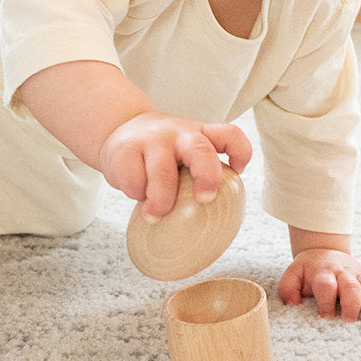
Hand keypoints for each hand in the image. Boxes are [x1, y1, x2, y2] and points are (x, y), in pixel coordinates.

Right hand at [98, 113, 251, 223]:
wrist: (119, 132)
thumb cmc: (162, 153)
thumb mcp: (184, 155)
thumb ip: (197, 178)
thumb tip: (213, 228)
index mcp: (200, 134)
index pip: (229, 134)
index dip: (241, 152)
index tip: (238, 170)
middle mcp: (179, 133)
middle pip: (200, 150)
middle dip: (207, 177)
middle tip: (204, 199)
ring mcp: (152, 141)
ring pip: (162, 172)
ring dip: (161, 201)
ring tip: (154, 216)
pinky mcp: (125, 151)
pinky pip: (134, 181)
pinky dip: (136, 195)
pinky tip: (136, 193)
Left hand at [278, 247, 360, 322]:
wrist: (323, 251)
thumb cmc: (308, 271)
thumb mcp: (293, 275)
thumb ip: (288, 288)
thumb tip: (293, 303)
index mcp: (323, 273)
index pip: (326, 286)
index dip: (326, 301)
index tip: (325, 316)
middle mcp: (342, 273)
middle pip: (350, 286)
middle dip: (352, 303)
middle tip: (349, 320)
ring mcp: (358, 274)